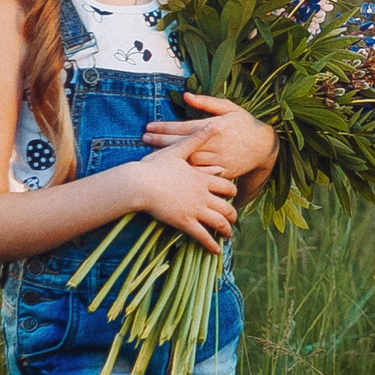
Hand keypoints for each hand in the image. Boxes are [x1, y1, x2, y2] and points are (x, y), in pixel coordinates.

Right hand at [123, 141, 239, 252]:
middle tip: (234, 218)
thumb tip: (212, 124)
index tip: (234, 194)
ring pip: (219, 222)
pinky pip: (203, 236)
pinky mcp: (185, 222)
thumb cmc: (155, 166)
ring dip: (226, 229)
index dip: (233, 191)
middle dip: (233, 213)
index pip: (226, 185)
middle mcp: (203, 195)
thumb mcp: (178, 150)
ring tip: (228, 234)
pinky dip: (211, 244)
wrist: (139, 184)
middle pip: (227, 206)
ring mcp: (195, 210)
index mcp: (202, 178)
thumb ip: (196, 139)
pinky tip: (216, 250)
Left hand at [142, 92, 278, 181]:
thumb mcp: (228, 107)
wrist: (264, 146)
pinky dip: (185, 171)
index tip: (148, 127)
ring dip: (170, 158)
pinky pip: (200, 173)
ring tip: (152, 155)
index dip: (164, 127)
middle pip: (181, 144)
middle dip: (160, 142)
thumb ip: (206, 102)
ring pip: (188, 160)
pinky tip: (172, 169)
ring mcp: (218, 159)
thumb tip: (186, 95)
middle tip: (143, 139)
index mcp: (215, 126)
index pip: (183, 127)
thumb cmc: (244, 123)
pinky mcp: (222, 172)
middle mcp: (215, 143)